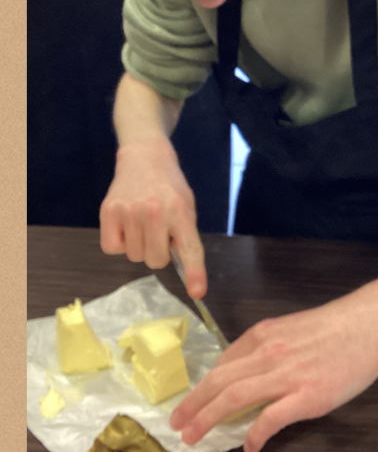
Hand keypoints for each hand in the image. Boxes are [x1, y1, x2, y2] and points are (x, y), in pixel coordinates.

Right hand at [100, 140, 206, 295]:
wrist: (144, 158)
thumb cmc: (170, 189)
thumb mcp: (187, 210)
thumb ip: (185, 238)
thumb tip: (182, 272)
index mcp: (182, 213)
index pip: (190, 249)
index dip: (194, 274)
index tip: (197, 292)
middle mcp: (155, 212)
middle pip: (155, 261)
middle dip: (158, 254)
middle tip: (158, 234)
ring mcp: (129, 211)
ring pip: (134, 257)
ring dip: (139, 247)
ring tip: (142, 225)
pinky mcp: (108, 211)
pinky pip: (112, 248)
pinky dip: (119, 243)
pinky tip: (126, 226)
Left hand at [169, 291, 377, 451]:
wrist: (370, 326)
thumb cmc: (338, 328)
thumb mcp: (293, 329)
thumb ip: (270, 349)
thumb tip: (254, 373)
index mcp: (261, 337)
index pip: (223, 365)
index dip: (204, 387)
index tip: (194, 403)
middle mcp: (267, 355)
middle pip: (218, 382)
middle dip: (192, 405)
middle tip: (177, 424)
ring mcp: (286, 376)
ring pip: (233, 399)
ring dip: (208, 419)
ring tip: (194, 437)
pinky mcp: (308, 397)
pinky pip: (270, 419)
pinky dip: (255, 435)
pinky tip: (250, 447)